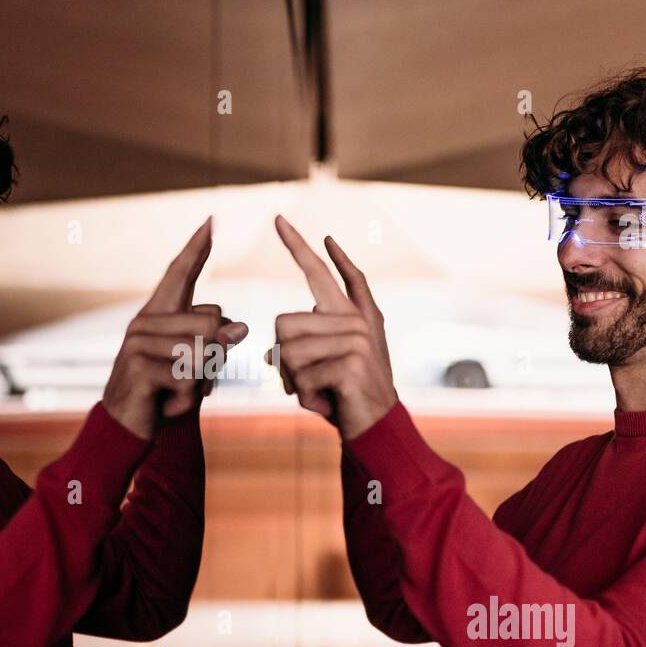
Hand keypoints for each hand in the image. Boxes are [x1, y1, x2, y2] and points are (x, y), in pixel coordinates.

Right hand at [102, 217, 247, 439]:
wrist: (130, 428)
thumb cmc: (167, 392)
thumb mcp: (198, 366)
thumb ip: (217, 343)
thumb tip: (242, 328)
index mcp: (158, 314)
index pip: (179, 273)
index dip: (196, 249)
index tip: (211, 220)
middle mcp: (144, 322)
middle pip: (211, 323)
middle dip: (214, 359)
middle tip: (190, 382)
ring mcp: (137, 343)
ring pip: (203, 353)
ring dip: (200, 383)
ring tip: (176, 393)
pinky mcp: (139, 369)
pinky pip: (188, 378)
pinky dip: (187, 400)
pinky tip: (167, 405)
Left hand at [267, 215, 396, 439]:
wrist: (375, 427)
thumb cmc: (343, 395)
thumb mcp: (321, 363)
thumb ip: (303, 344)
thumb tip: (270, 352)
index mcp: (351, 312)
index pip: (322, 272)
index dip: (299, 246)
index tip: (278, 219)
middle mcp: (356, 319)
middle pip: (283, 323)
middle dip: (284, 359)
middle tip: (310, 381)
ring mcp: (356, 339)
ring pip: (287, 351)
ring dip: (295, 381)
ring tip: (322, 391)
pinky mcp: (351, 362)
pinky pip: (300, 375)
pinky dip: (305, 397)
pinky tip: (328, 402)